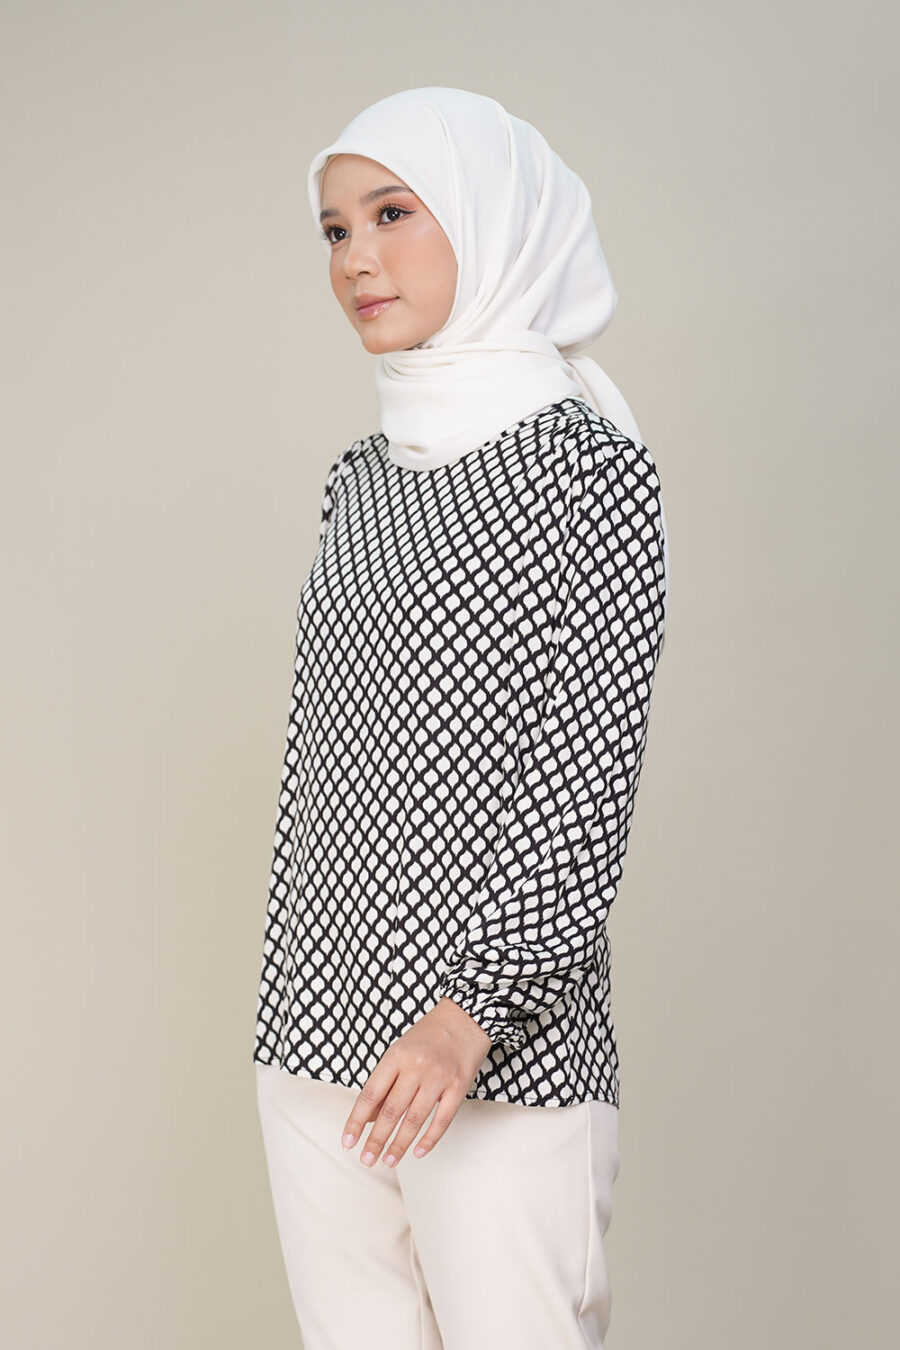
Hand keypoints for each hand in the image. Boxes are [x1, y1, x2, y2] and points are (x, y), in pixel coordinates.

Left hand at [339, 996, 492, 1167]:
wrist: (465, 1018)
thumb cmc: (428, 1036)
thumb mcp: (399, 1051)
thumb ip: (384, 1083)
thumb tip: (368, 1117)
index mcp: (396, 1056)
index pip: (370, 1094)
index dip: (356, 1121)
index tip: (348, 1141)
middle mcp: (416, 1067)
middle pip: (391, 1111)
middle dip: (376, 1140)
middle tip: (366, 1160)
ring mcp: (438, 1077)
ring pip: (414, 1119)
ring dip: (399, 1145)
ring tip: (388, 1161)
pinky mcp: (458, 1087)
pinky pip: (442, 1119)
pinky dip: (429, 1139)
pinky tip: (418, 1152)